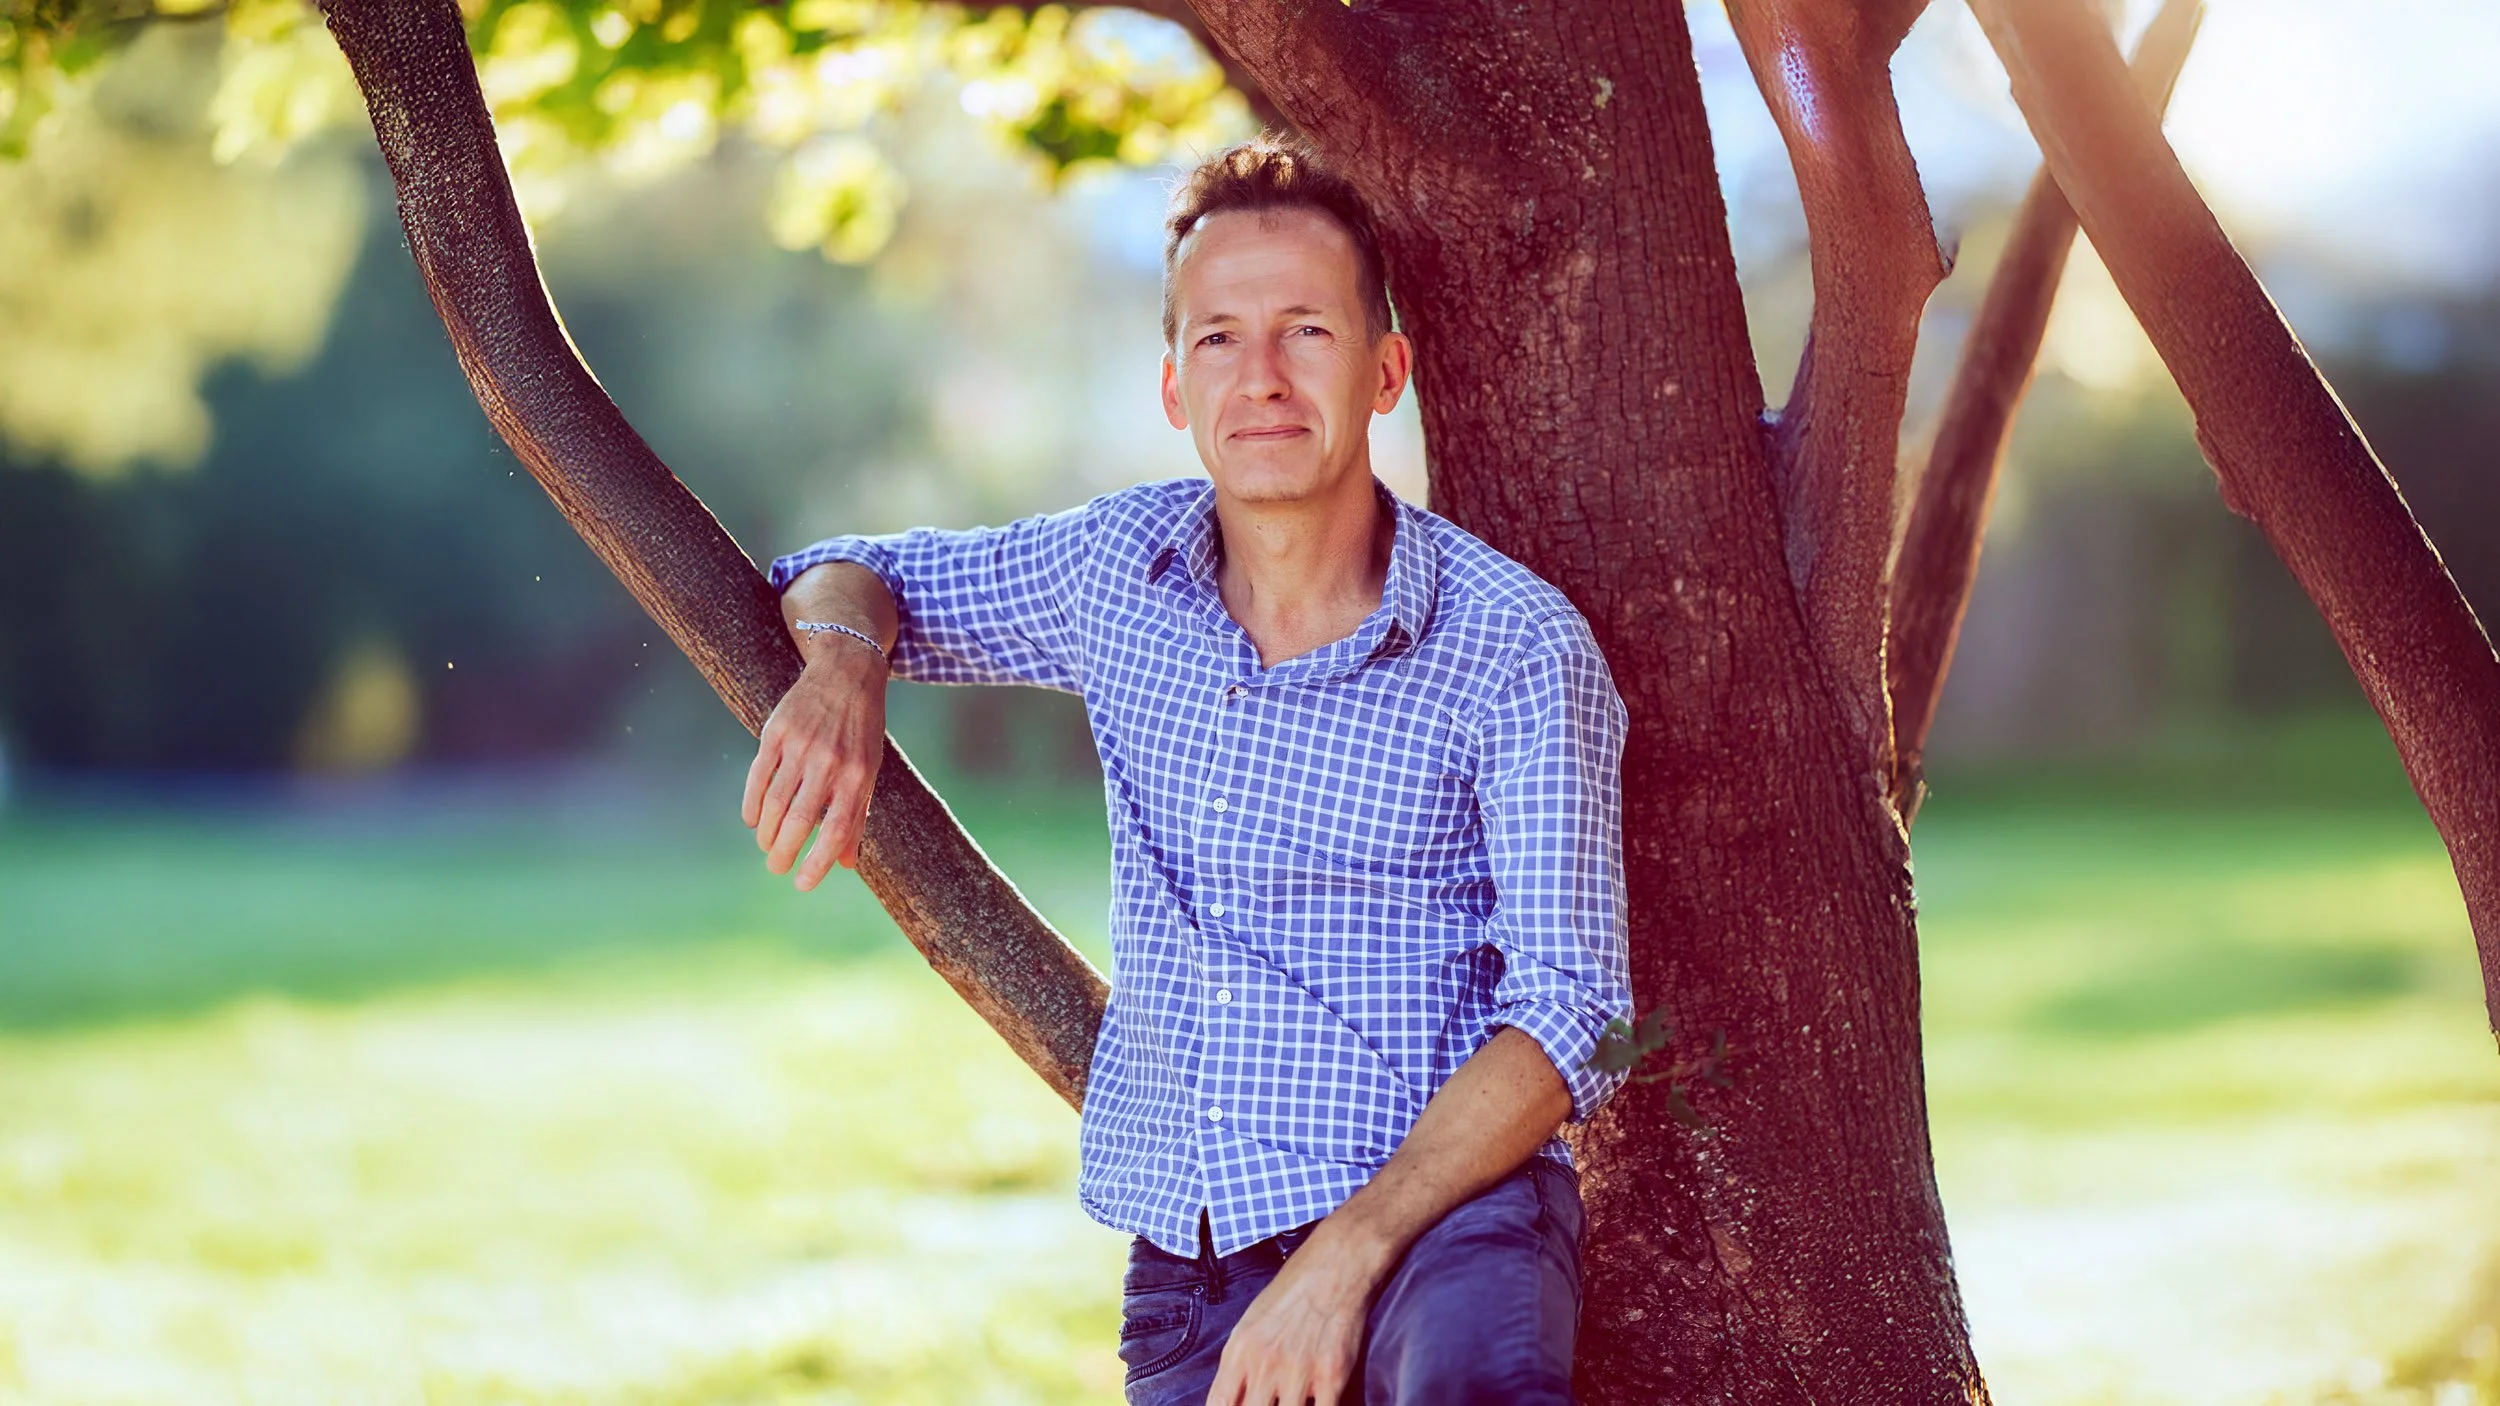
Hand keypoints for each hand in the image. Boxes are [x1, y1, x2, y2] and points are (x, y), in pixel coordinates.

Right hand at [741, 634, 888, 889]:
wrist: (847, 674)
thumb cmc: (861, 731)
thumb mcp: (870, 770)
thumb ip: (857, 816)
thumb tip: (845, 865)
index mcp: (858, 775)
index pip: (836, 829)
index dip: (818, 862)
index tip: (802, 885)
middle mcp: (830, 762)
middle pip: (800, 820)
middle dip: (784, 852)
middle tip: (776, 867)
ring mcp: (801, 745)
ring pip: (776, 802)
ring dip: (767, 832)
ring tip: (766, 847)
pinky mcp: (776, 731)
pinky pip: (758, 775)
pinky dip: (753, 803)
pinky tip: (753, 821)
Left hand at [1205, 1222, 1386, 1405]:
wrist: (1335, 1267)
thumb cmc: (1292, 1293)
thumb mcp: (1250, 1325)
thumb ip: (1238, 1366)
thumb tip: (1232, 1401)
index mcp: (1240, 1351)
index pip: (1220, 1405)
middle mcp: (1264, 1364)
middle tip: (1272, 1401)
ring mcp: (1297, 1372)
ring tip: (1294, 1399)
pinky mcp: (1331, 1376)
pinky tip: (1320, 1401)